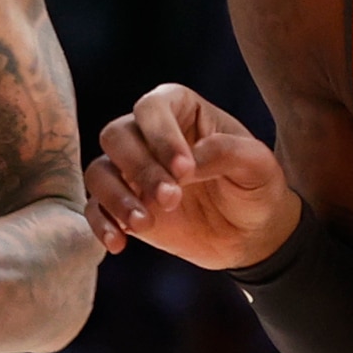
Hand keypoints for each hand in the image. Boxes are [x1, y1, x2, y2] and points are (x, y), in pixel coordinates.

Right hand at [87, 85, 303, 270]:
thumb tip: (186, 163)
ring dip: (116, 197)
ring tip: (144, 224)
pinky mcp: (124, 206)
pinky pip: (94, 208)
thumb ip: (227, 153)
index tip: (185, 170)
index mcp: (181, 111)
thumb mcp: (259, 166)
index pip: (153, 108)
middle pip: (117, 135)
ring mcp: (132, 171)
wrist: (251, 234)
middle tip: (172, 200)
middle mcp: (149, 135)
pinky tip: (119, 244)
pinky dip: (101, 224)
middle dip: (141, 168)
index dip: (161, 136)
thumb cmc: (256, 187)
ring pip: (99, 170)